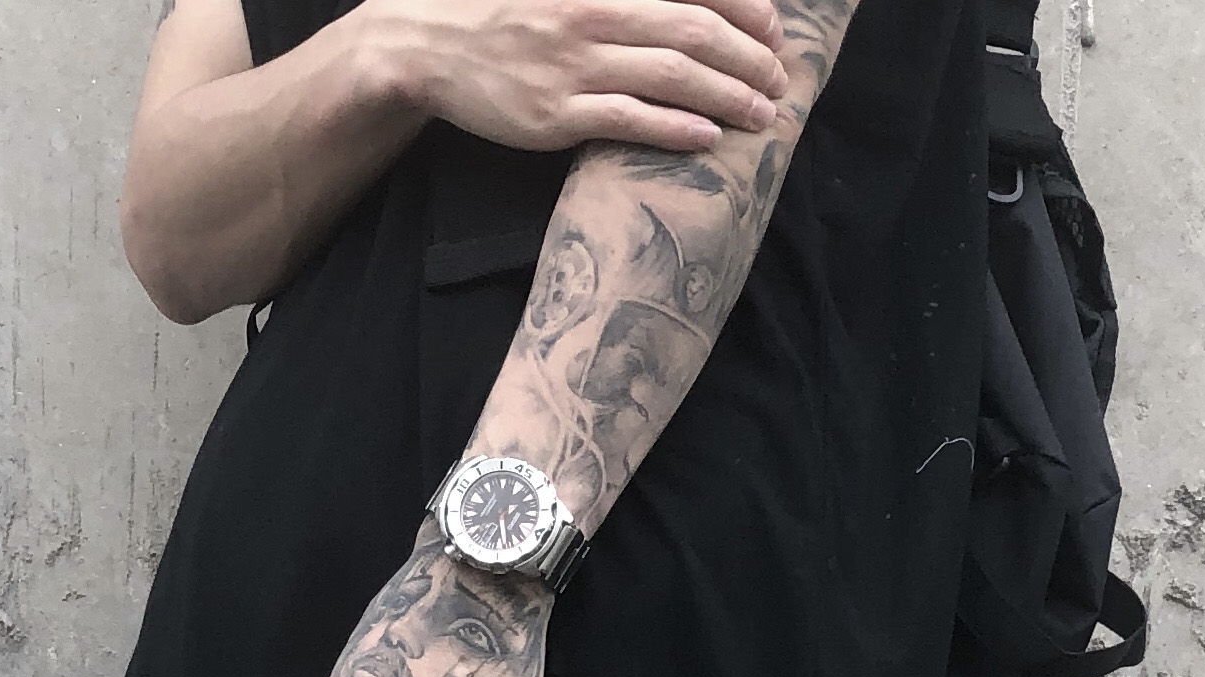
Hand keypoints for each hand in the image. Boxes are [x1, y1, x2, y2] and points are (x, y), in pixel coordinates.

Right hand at [364, 0, 786, 153]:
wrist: (426, 43)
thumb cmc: (501, 7)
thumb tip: (680, 4)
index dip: (743, 5)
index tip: (774, 26)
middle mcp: (593, 10)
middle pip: (694, 30)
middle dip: (749, 56)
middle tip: (779, 78)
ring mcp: (575, 65)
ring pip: (673, 76)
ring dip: (728, 95)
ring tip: (762, 113)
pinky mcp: (556, 116)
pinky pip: (631, 120)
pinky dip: (677, 127)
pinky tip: (709, 135)